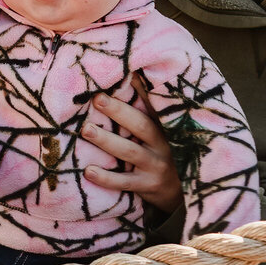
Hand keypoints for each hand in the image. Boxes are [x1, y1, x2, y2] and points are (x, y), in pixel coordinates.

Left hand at [81, 87, 181, 212]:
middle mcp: (162, 144)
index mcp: (164, 127)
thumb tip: (130, 75)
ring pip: (130, 152)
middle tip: (97, 99)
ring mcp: (155, 166)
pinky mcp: (147, 186)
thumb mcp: (161, 131)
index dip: (141, 89)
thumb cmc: (161, 153)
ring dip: (107, 141)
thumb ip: (146, 107)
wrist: (179, 191)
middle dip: (118, 111)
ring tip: (86, 130)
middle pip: (140, 125)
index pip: (152, 104)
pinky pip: (125, 182)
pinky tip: (88, 171)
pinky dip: (106, 178)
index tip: (125, 73)